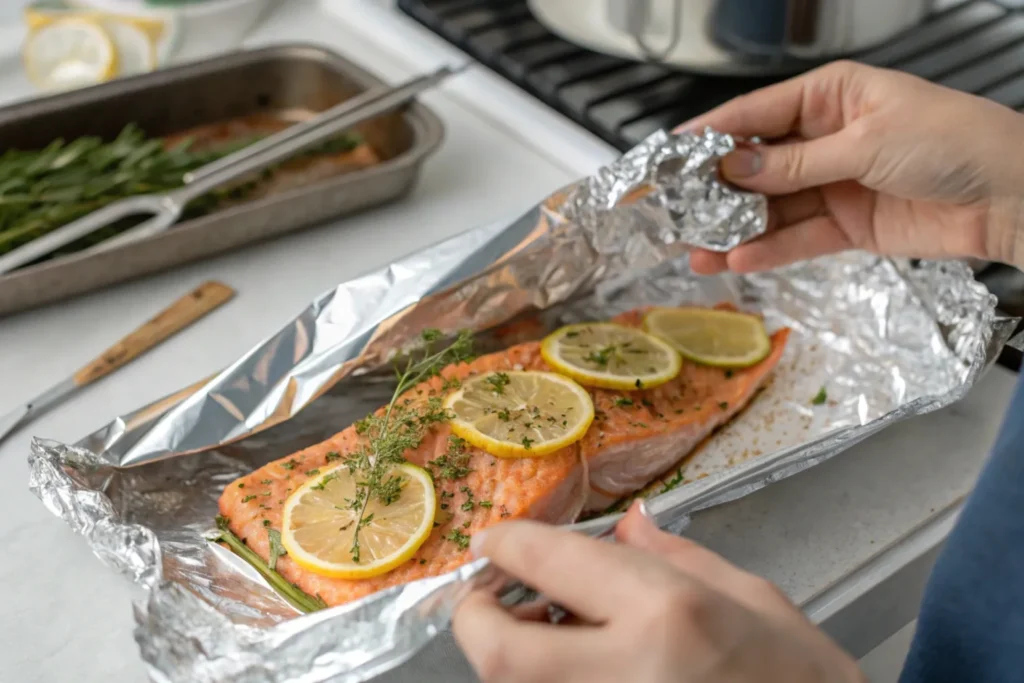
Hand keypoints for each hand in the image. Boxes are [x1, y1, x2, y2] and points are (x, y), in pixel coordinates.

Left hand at [452, 503, 864, 682]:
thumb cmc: (804, 678)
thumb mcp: (749, 594)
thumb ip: (672, 556)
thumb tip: (622, 527)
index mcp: (669, 614)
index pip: (550, 562)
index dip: (506, 544)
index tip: (494, 540)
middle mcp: (628, 674)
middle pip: (499, 650)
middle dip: (475, 616)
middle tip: (485, 595)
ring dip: (509, 653)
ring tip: (540, 627)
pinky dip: (543, 678)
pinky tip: (572, 661)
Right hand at [677, 61, 1023, 273]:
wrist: (1011, 196)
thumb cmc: (954, 142)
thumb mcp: (867, 143)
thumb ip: (795, 163)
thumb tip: (734, 169)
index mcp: (832, 96)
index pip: (756, 113)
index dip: (711, 135)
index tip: (670, 155)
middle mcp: (827, 138)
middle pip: (757, 164)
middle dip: (716, 190)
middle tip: (674, 211)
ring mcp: (835, 183)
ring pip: (771, 207)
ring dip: (735, 230)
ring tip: (695, 249)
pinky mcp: (848, 224)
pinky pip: (798, 237)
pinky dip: (769, 251)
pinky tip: (738, 260)